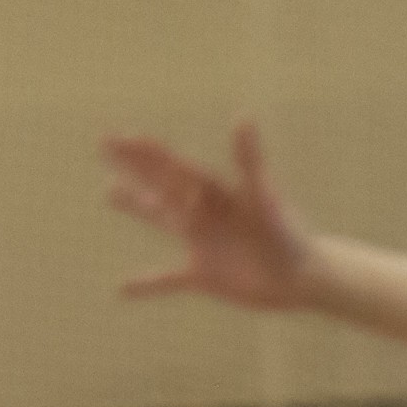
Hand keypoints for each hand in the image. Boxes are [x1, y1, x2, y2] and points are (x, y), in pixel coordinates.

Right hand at [104, 119, 317, 309]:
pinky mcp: (204, 275)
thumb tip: (242, 117)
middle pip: (161, 184)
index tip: (123, 137)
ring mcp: (201, 242)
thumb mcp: (262, 196)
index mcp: (214, 192)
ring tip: (110, 192)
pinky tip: (122, 288)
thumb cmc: (286, 233)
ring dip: (137, 205)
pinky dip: (148, 284)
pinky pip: (168, 280)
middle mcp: (203, 212)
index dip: (148, 152)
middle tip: (105, 145)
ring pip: (161, 219)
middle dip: (134, 166)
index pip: (174, 166)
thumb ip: (248, 160)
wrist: (301, 276)